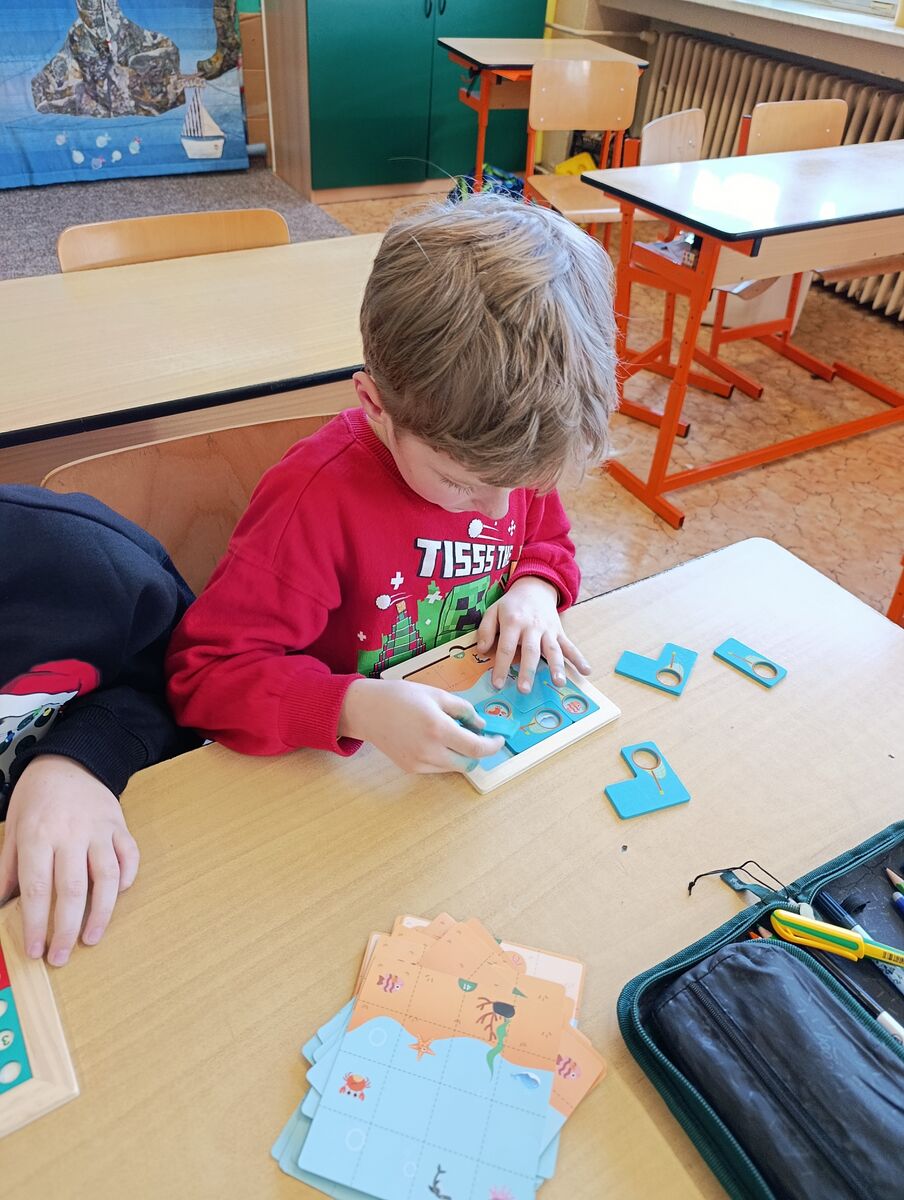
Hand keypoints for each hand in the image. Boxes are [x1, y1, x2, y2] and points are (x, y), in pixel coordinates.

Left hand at [0, 756, 138, 965]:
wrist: (70, 760)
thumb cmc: (36, 797)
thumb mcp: (13, 826)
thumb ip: (8, 867)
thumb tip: (1, 906)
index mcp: (38, 836)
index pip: (37, 888)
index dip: (35, 923)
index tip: (35, 949)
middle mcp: (70, 834)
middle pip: (72, 890)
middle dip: (66, 929)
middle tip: (61, 956)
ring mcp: (99, 830)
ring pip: (106, 877)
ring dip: (101, 912)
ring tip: (92, 937)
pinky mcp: (119, 826)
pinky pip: (129, 855)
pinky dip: (127, 877)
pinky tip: (118, 895)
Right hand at [338, 679, 503, 773]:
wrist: (366, 710)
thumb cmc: (401, 696)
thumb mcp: (436, 694)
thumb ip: (463, 710)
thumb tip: (481, 725)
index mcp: (438, 728)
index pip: (477, 748)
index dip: (492, 746)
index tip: (498, 739)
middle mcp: (430, 750)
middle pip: (468, 763)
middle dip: (478, 752)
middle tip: (477, 736)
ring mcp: (419, 763)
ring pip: (453, 767)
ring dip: (461, 754)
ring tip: (451, 734)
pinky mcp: (411, 768)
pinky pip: (437, 767)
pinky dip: (444, 757)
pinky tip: (433, 740)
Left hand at [476, 576, 590, 692]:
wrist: (535, 587)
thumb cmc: (512, 604)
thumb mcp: (493, 610)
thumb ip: (486, 630)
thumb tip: (481, 650)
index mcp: (513, 621)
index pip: (506, 647)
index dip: (502, 666)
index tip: (498, 684)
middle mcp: (532, 626)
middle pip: (530, 651)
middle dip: (528, 671)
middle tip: (525, 690)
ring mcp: (548, 629)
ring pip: (553, 649)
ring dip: (556, 667)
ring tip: (559, 683)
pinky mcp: (559, 631)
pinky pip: (569, 646)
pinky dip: (578, 658)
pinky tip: (586, 671)